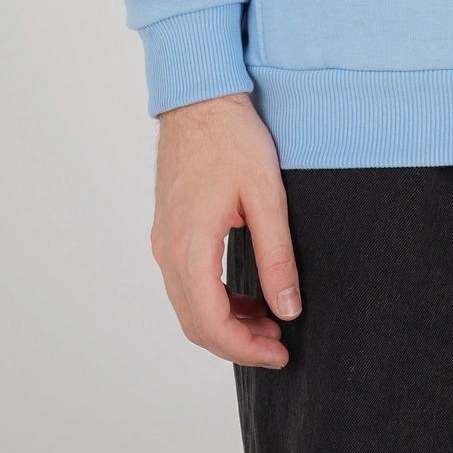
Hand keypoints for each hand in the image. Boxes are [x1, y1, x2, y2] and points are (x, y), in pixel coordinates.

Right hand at [151, 91, 300, 367]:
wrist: (200, 98)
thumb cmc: (232, 139)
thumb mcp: (266, 196)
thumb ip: (277, 256)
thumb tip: (288, 309)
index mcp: (190, 246)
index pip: (211, 323)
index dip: (245, 349)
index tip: (280, 353)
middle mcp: (167, 251)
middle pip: (196, 323)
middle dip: (237, 343)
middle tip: (279, 344)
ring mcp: (163, 241)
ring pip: (189, 306)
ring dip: (226, 323)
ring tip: (269, 322)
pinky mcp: (168, 230)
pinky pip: (186, 283)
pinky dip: (214, 300)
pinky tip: (246, 295)